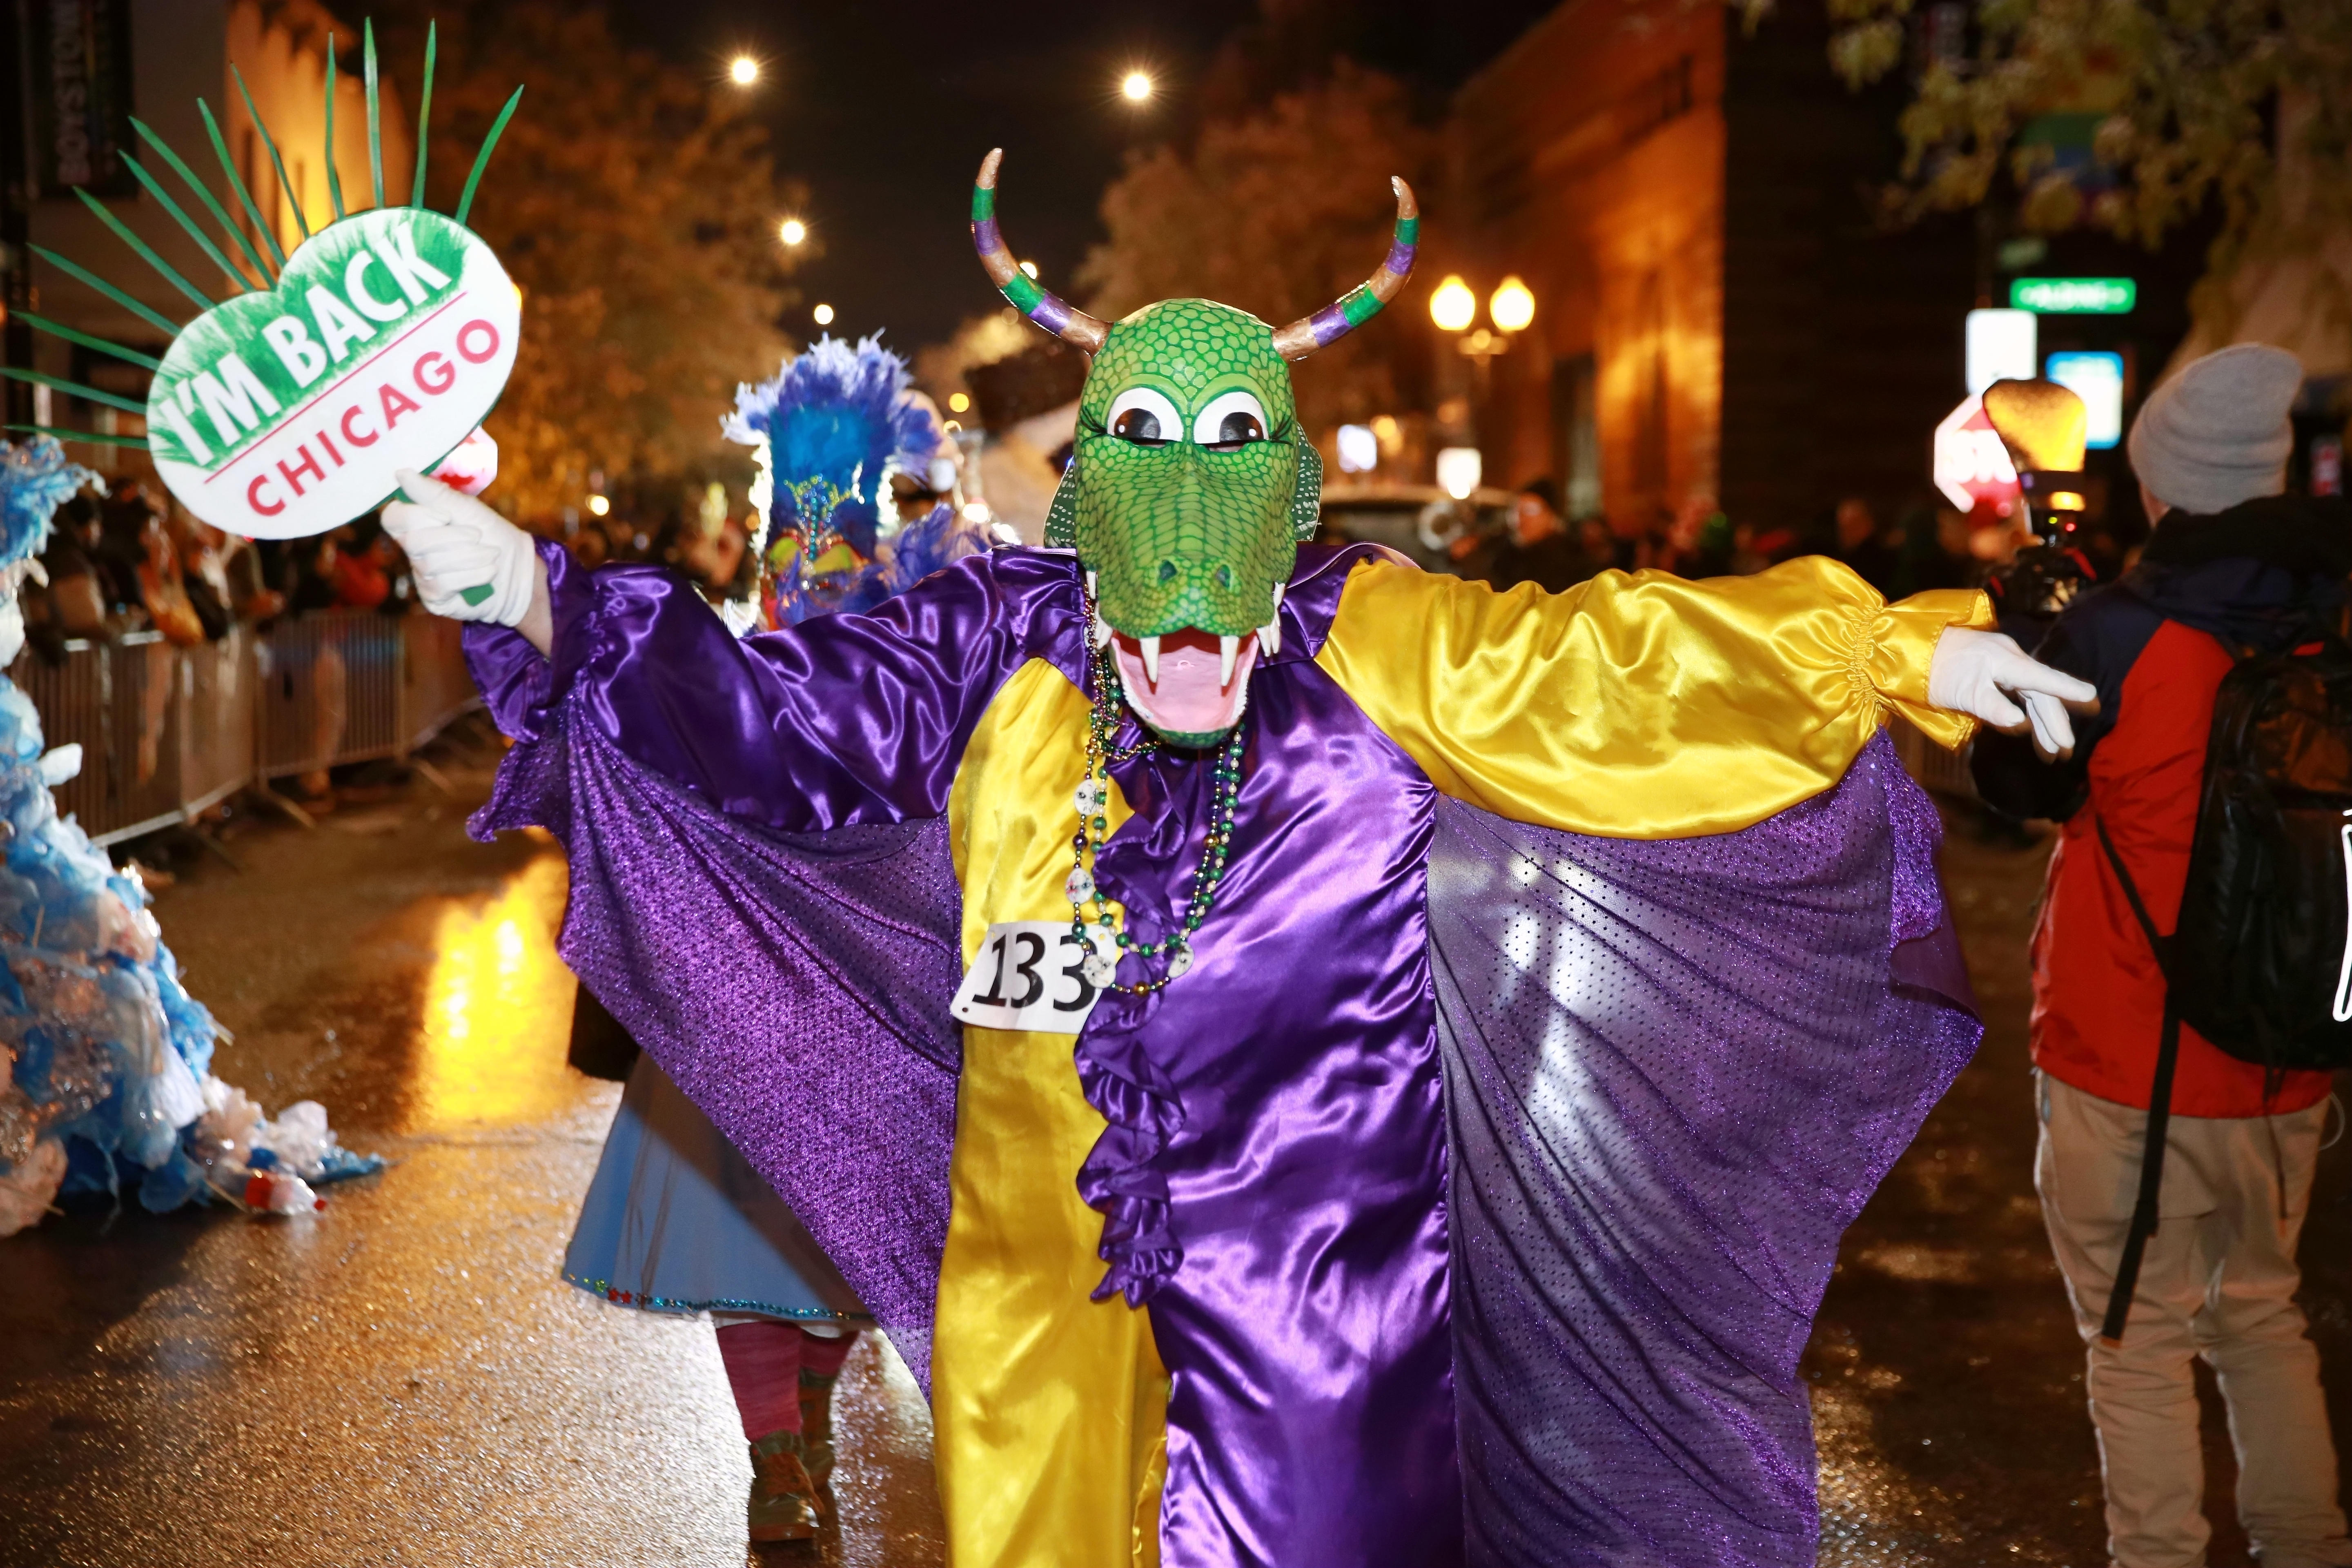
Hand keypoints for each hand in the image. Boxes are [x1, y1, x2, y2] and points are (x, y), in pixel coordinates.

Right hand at [380, 469, 537, 626]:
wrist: (520, 568)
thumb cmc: (492, 534)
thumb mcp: (467, 508)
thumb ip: (433, 493)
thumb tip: (401, 473)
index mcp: (417, 524)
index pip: (392, 518)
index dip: (417, 516)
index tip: (445, 516)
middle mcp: (414, 551)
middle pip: (413, 542)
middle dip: (453, 537)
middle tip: (479, 536)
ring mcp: (423, 576)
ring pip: (431, 564)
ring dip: (469, 556)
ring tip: (490, 554)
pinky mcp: (435, 598)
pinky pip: (444, 584)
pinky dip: (472, 575)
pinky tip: (488, 572)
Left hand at [1927, 626, 2098, 759]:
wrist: (1912, 650)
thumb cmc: (1935, 671)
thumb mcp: (1962, 692)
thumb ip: (1992, 707)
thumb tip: (2020, 724)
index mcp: (2005, 660)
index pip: (2042, 678)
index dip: (2067, 689)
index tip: (2091, 699)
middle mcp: (2011, 658)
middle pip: (2040, 693)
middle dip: (2055, 723)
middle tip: (2065, 751)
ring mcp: (2004, 663)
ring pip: (2032, 695)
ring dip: (2042, 723)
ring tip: (2052, 752)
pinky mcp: (1996, 670)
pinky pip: (2020, 692)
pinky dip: (2028, 714)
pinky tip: (2033, 732)